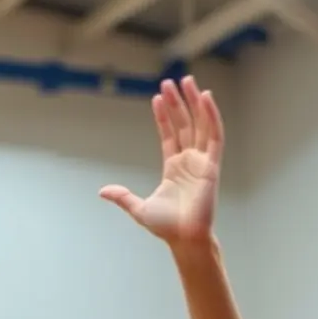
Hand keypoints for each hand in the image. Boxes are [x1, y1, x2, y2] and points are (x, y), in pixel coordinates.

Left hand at [100, 75, 221, 244]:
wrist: (184, 238)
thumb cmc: (166, 227)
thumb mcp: (138, 208)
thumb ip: (123, 196)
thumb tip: (103, 191)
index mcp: (174, 168)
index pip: (170, 135)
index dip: (164, 116)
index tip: (157, 97)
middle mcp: (189, 162)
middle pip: (185, 124)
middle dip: (179, 102)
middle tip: (172, 80)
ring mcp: (201, 162)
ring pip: (200, 124)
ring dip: (195, 102)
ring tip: (188, 81)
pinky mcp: (212, 165)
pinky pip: (214, 136)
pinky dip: (212, 116)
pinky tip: (206, 98)